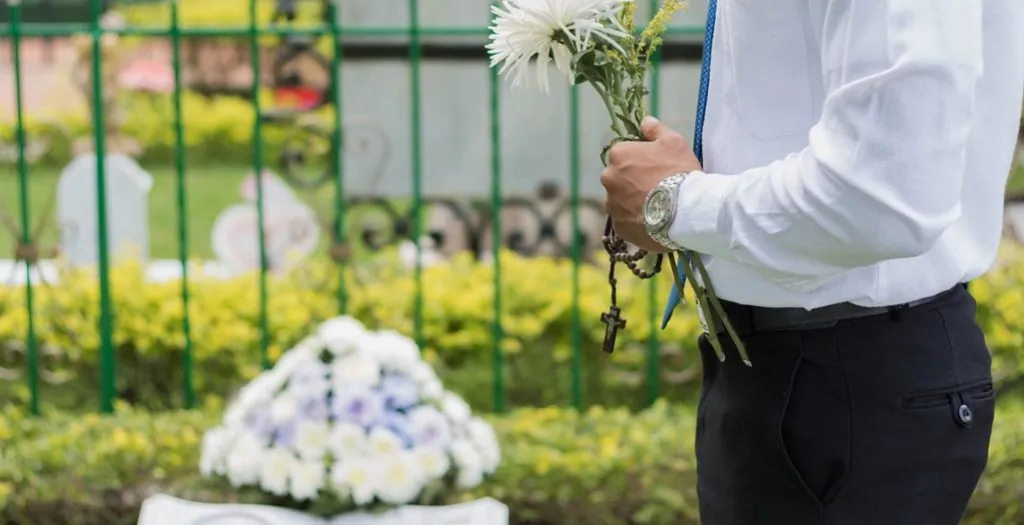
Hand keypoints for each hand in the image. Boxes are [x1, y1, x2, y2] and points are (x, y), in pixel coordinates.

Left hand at [600, 116, 701, 252]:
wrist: (685, 210)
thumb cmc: (679, 171)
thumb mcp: (674, 142)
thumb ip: (656, 130)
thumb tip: (644, 122)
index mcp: (618, 155)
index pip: (622, 153)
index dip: (638, 159)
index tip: (653, 167)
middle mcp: (608, 178)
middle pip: (618, 177)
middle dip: (631, 180)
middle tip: (654, 187)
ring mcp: (611, 204)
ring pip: (618, 200)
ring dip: (631, 201)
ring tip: (653, 206)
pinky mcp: (618, 226)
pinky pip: (624, 220)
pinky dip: (634, 219)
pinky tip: (651, 219)